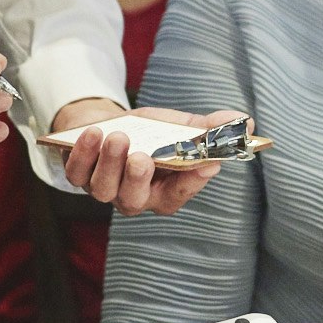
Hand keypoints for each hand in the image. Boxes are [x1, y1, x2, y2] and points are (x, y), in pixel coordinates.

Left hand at [53, 99, 248, 216]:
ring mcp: (102, 187)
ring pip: (103, 188)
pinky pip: (77, 171)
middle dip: (138, 180)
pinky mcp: (78, 173)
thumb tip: (244, 121)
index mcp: (160, 191)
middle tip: (143, 159)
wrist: (106, 122)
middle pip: (134, 200)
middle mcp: (131, 196)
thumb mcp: (178, 127)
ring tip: (118, 137)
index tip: (206, 162)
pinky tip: (93, 133)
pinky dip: (83, 154)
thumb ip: (208, 129)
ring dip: (110, 163)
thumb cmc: (147, 132)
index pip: (176, 196)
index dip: (191, 183)